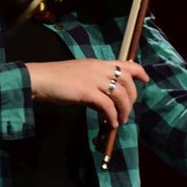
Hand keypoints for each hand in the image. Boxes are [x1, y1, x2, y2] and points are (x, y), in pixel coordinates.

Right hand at [24, 59, 149, 128]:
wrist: (40, 79)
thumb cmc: (56, 79)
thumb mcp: (80, 76)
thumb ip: (94, 83)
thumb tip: (105, 100)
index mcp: (97, 63)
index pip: (125, 64)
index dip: (139, 71)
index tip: (146, 79)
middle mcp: (98, 69)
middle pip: (127, 81)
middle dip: (132, 98)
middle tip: (128, 110)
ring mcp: (93, 79)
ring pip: (120, 94)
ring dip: (124, 109)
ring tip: (121, 120)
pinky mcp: (86, 92)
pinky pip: (107, 105)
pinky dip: (112, 115)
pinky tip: (111, 123)